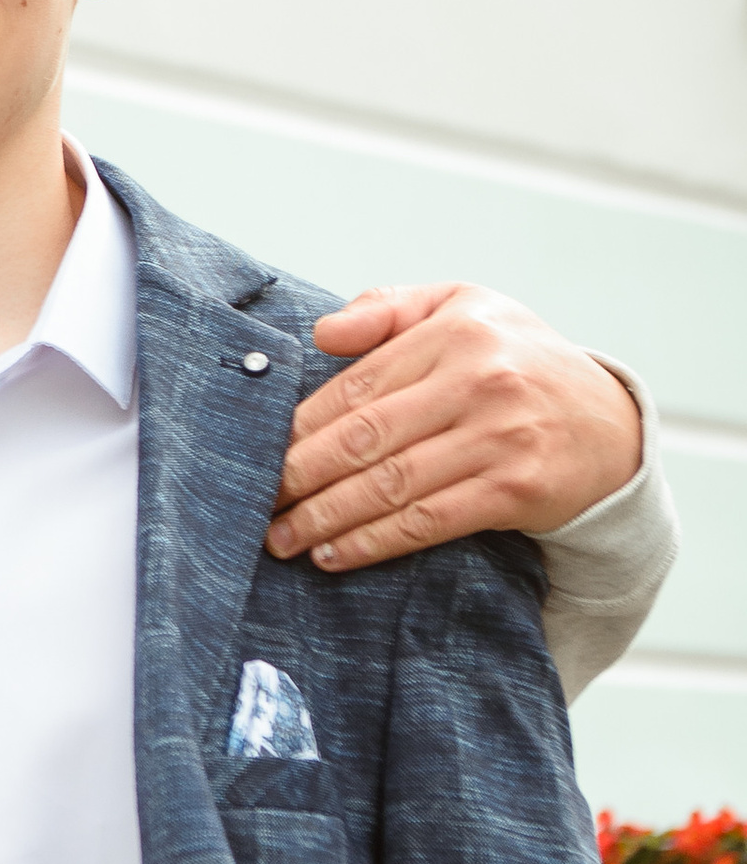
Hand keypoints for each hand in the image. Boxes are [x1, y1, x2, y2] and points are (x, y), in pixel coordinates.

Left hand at [266, 284, 641, 574]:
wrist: (610, 424)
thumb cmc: (516, 362)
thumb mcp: (465, 308)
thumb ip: (390, 310)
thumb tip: (322, 331)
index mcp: (457, 332)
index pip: (356, 384)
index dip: (298, 425)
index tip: (254, 452)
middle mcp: (480, 381)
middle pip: (364, 437)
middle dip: (298, 476)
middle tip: (252, 502)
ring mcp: (501, 437)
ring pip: (390, 485)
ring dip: (325, 518)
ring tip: (281, 538)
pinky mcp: (516, 490)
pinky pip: (427, 522)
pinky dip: (374, 542)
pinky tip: (333, 554)